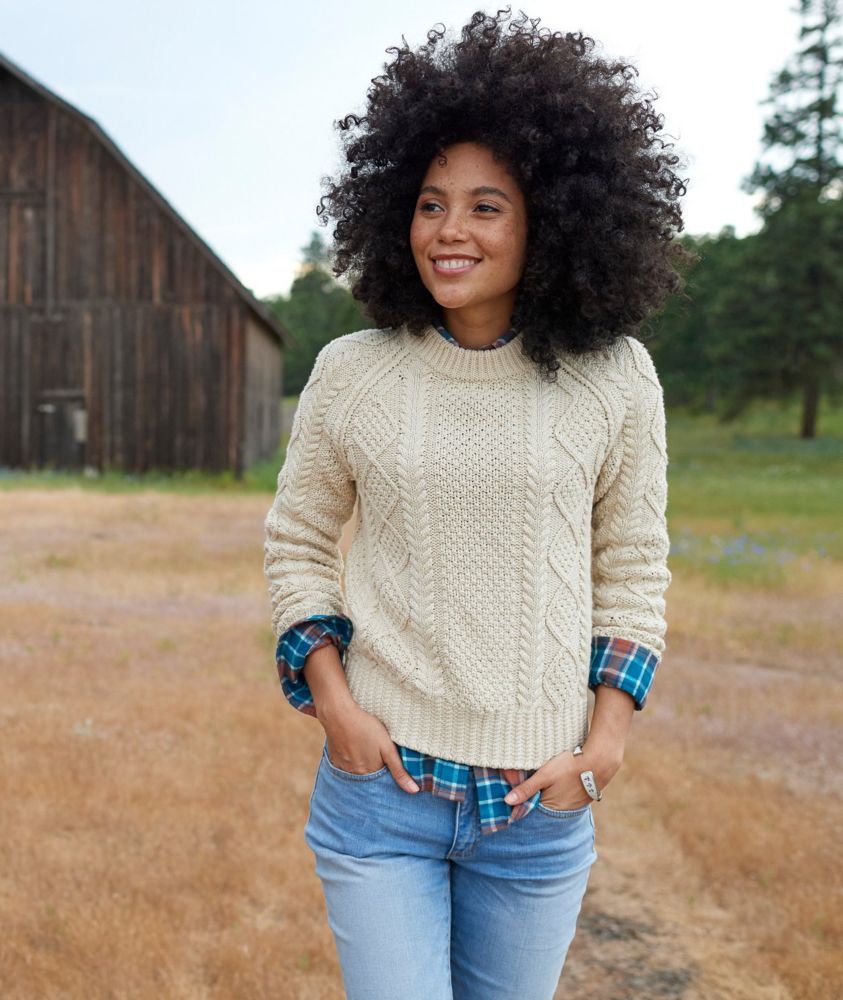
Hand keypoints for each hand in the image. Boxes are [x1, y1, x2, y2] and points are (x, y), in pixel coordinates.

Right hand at [322, 700, 420, 794]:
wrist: (339, 714)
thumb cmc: (365, 727)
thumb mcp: (387, 747)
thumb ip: (399, 770)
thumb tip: (413, 790)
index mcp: (369, 773)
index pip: (381, 781)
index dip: (387, 771)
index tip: (387, 760)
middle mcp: (354, 775)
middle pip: (368, 777)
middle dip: (374, 769)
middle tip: (375, 751)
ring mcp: (342, 767)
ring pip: (356, 772)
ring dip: (362, 765)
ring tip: (364, 748)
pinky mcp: (334, 759)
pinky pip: (344, 766)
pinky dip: (350, 760)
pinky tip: (353, 748)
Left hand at [503, 741, 623, 810]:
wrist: (599, 761)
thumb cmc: (569, 767)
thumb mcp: (544, 775)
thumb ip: (526, 789)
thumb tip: (506, 801)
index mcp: (551, 808)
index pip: (530, 811)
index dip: (521, 804)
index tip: (510, 798)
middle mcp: (562, 812)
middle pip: (542, 808)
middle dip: (533, 800)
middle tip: (526, 787)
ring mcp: (574, 806)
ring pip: (553, 803)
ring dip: (547, 796)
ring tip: (544, 784)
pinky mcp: (582, 799)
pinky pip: (565, 799)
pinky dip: (559, 793)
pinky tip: (559, 783)